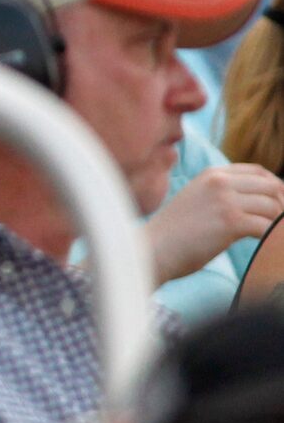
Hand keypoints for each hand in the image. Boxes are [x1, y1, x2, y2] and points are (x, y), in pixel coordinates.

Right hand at [149, 163, 283, 281]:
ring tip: (269, 235)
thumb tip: (261, 201)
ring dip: (276, 223)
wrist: (152, 250)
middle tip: (276, 223)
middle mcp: (219, 182)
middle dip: (280, 205)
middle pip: (272, 187)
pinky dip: (271, 236)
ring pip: (273, 207)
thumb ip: (222, 193)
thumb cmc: (174, 233)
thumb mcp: (196, 200)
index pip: (259, 172)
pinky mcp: (230, 222)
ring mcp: (225, 201)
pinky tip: (263, 243)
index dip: (274, 187)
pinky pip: (268, 226)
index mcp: (212, 175)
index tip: (276, 204)